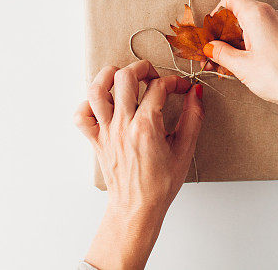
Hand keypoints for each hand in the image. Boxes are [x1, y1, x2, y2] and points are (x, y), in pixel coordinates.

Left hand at [75, 60, 203, 269]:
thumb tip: (196, 94)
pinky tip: (105, 105)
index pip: (159, 87)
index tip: (182, 88)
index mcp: (146, 127)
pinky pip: (81, 116)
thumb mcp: (185, 150)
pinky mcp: (95, 140)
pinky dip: (88, 104)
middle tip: (152, 75)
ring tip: (122, 78)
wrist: (138, 209)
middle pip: (125, 78)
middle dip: (142, 68)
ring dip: (108, 76)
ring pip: (96, 90)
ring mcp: (106, 132)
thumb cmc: (161, 184)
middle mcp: (123, 125)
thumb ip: (193, 117)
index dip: (174, 81)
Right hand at [204, 0, 277, 161]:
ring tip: (237, 63)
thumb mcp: (242, 67)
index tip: (212, 31)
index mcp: (259, 15)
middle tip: (219, 52)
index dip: (218, 13)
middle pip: (245, 13)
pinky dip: (262, 42)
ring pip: (260, 24)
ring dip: (245, 39)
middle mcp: (276, 14)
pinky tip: (257, 62)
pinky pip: (274, 32)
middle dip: (229, 32)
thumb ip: (221, 53)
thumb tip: (211, 47)